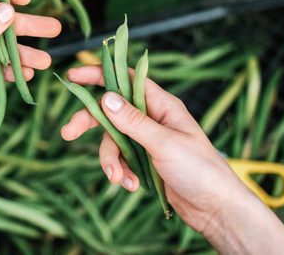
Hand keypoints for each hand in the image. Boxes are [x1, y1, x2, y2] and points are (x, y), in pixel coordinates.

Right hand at [60, 66, 255, 232]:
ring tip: (119, 179)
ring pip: (114, 140)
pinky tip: (132, 186)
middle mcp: (152, 118)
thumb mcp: (164, 143)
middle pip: (111, 111)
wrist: (215, 208)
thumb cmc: (200, 170)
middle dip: (90, 123)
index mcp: (162, 104)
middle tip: (67, 133)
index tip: (73, 75)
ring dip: (111, 160)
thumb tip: (105, 97)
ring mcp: (148, 139)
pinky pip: (122, 159)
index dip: (99, 74)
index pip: (126, 79)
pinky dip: (122, 172)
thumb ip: (133, 121)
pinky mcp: (145, 160)